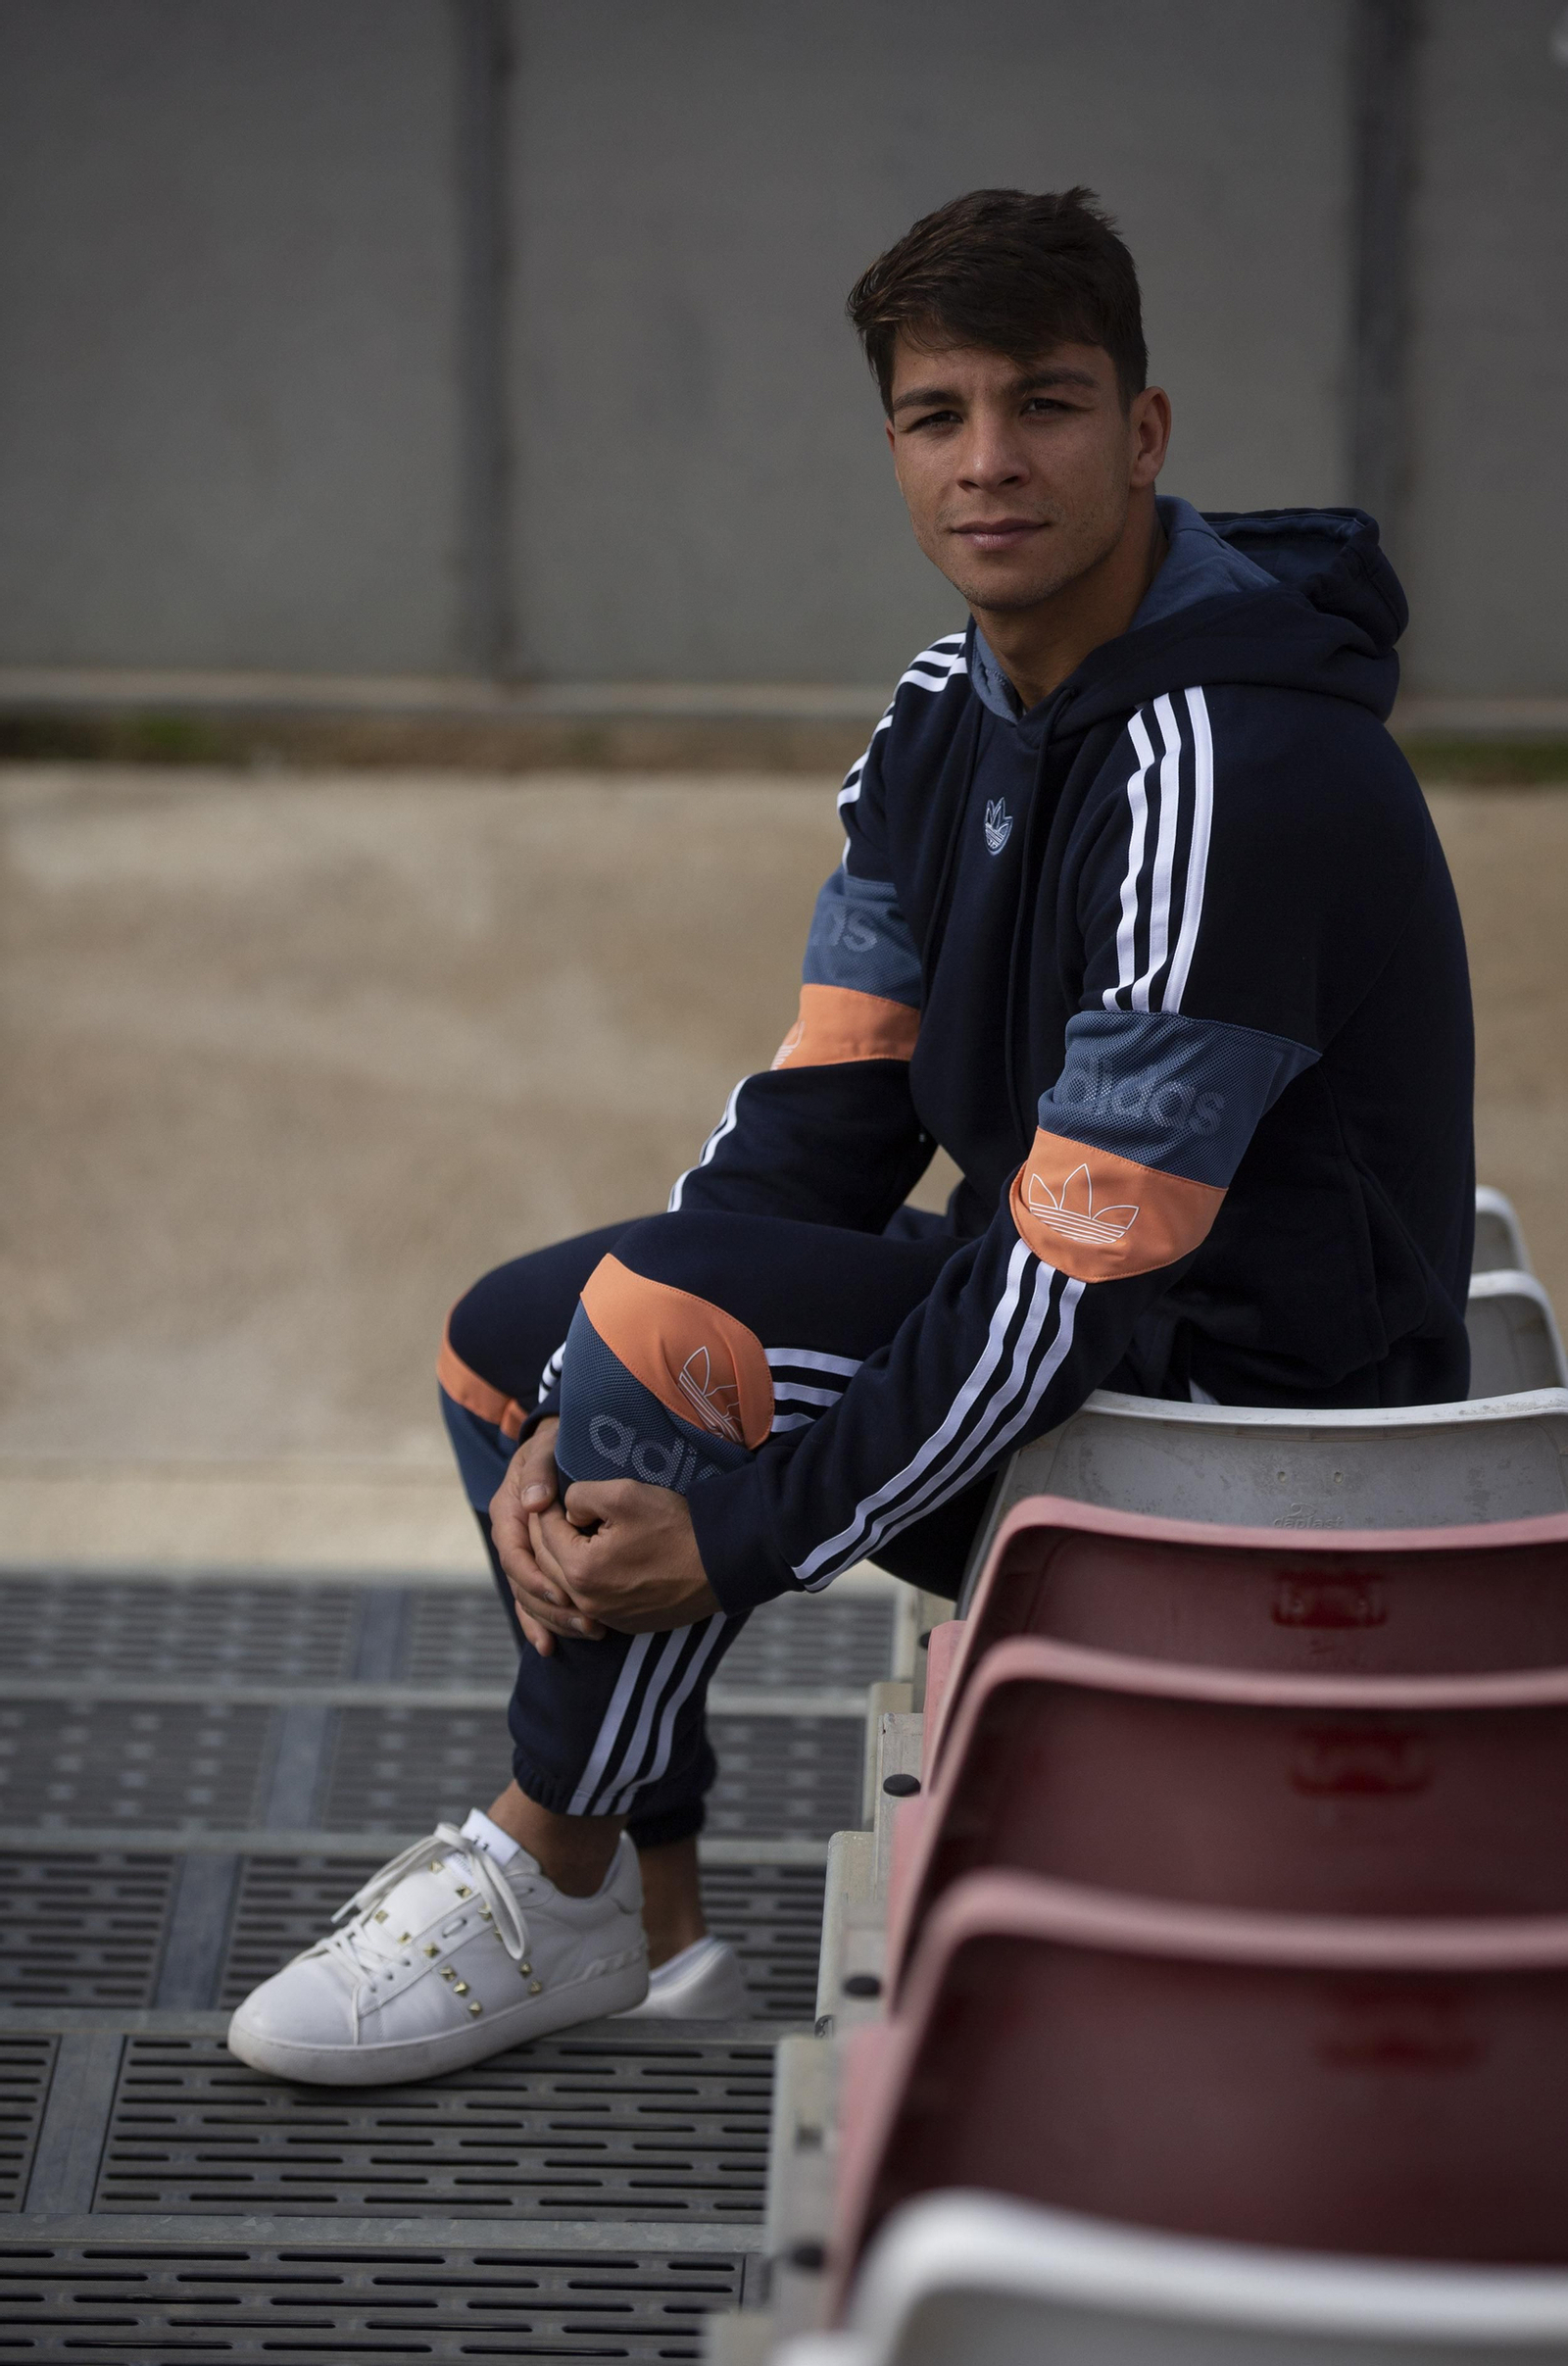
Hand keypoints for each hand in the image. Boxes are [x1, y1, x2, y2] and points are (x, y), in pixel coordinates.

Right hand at [489, 1419, 606, 1655]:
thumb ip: (541, 1472)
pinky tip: (551, 1646)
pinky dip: (541, 1622)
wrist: (563, 1443)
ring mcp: (524, 1553)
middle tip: (586, 1622)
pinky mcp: (538, 1564)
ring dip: (552, 1619)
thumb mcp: (546, 1447)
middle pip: (522, 1582)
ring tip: (588, 1633)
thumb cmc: (556, 1443)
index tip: (560, 1591)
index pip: (515, 1552)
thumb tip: (536, 1503)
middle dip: (550, 1607)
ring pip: (528, 1596)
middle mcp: (512, 1536)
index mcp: (508, 1512)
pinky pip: (533, 1599)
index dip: (534, 1576)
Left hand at [530, 1478, 721, 1633]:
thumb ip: (580, 1496)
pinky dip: (583, 1583)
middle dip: (545, 1534)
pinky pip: (590, 1603)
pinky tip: (592, 1562)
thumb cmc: (675, 1527)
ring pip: (565, 1587)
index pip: (544, 1533)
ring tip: (569, 1534)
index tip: (550, 1490)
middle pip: (548, 1563)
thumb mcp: (624, 1494)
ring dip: (560, 1560)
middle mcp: (587, 1602)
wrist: (722, 1564)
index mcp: (580, 1570)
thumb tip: (566, 1510)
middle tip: (552, 1510)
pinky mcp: (625, 1624)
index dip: (544, 1507)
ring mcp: (606, 1618)